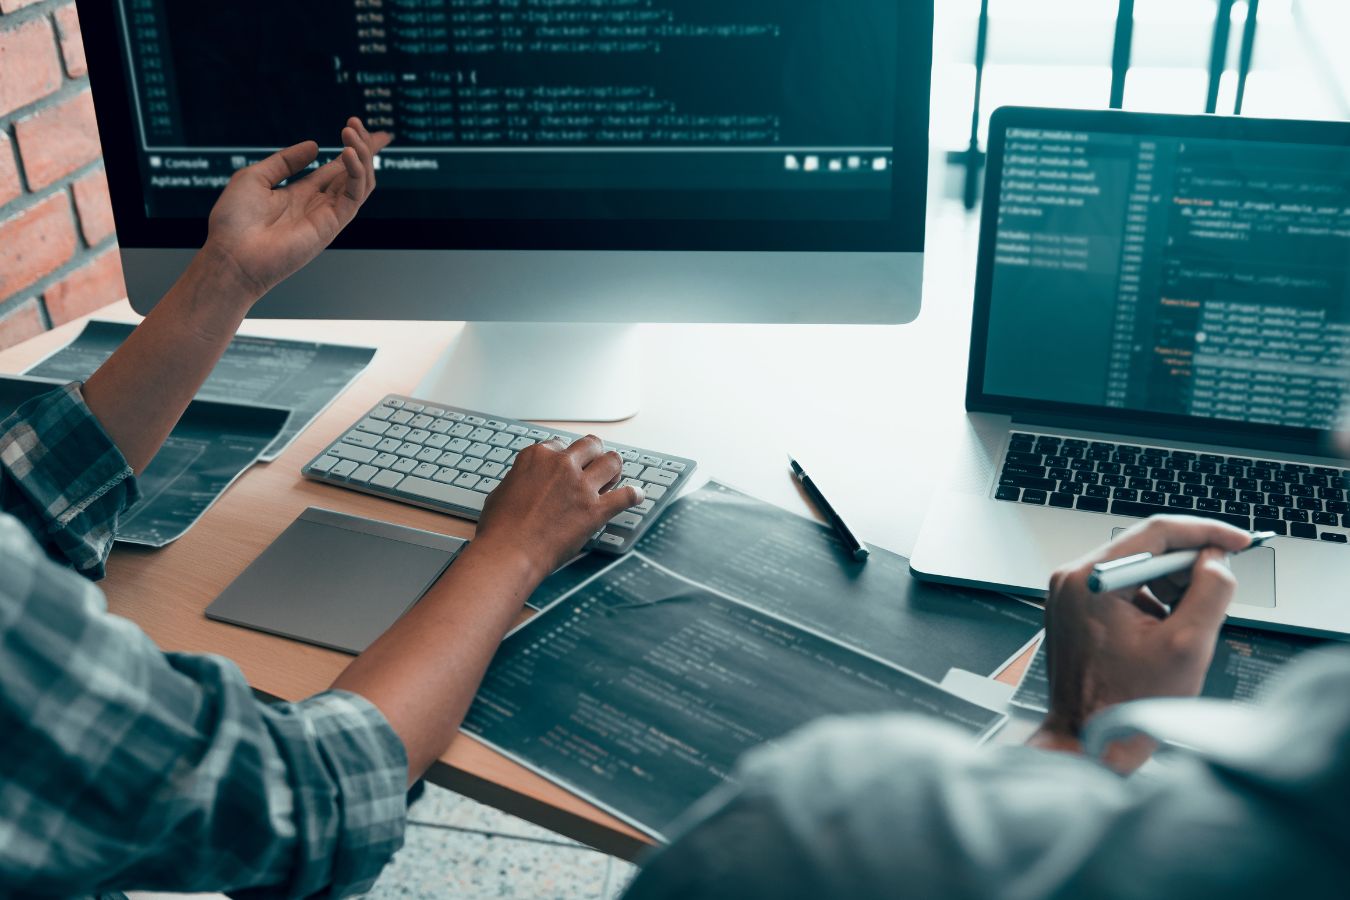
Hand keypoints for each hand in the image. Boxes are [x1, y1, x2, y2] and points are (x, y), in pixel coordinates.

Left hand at [202, 117, 390, 299]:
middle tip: (356, 122)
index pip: (336, 168)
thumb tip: (315, 146)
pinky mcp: (332, 224)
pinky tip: (346, 152)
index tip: (358, 126)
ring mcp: (328, 215)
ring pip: (361, 182)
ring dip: (361, 154)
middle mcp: (319, 204)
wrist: (231, 255)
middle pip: (354, 172)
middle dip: (364, 146)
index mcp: (301, 194)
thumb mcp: (254, 177)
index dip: (351, 149)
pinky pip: (355, 195)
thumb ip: (285, 162)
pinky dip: (357, 172)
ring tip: (350, 131)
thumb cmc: (235, 222)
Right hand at [472, 436, 644, 580]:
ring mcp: (581, 487)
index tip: (567, 464)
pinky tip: (637, 496)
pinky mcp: (596, 510)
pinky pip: (626, 497)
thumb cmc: (499, 528)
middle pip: (590, 445)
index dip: (564, 455)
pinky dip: (634, 496)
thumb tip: (524, 483)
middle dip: (594, 453)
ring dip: (615, 467)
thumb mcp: (501, 492)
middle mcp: (562, 466)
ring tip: (614, 476)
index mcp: (537, 457)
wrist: (509, 554)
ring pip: (612, 462)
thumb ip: (520, 481)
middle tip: (595, 462)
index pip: (560, 444)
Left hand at [1032, 516, 1249, 763]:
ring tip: (1183, 628)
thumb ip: (1210, 592)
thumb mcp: (1187, 645)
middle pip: (1145, 549)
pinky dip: (1151, 602)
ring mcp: (1069, 594)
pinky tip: (1161, 636)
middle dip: (1188, 568)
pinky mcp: (1073, 610)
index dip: (1204, 533)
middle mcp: (1072, 578)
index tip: (1238, 541)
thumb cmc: (1126, 702)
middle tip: (1216, 592)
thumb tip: (1215, 560)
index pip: (1155, 532)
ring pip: (1136, 570)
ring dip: (1171, 589)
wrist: (1086, 740)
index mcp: (1091, 579)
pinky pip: (1121, 589)